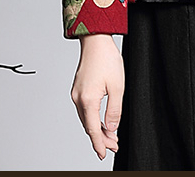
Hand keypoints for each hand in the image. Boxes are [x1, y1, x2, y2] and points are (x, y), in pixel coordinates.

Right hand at [71, 33, 123, 159]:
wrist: (96, 40)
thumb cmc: (106, 59)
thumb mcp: (117, 87)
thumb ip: (114, 110)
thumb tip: (112, 128)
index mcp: (88, 100)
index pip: (93, 130)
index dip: (99, 144)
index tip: (104, 154)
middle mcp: (78, 98)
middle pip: (88, 126)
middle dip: (100, 138)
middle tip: (113, 146)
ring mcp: (76, 93)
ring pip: (86, 119)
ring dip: (97, 128)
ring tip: (110, 136)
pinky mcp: (78, 88)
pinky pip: (85, 110)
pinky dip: (93, 118)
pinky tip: (102, 120)